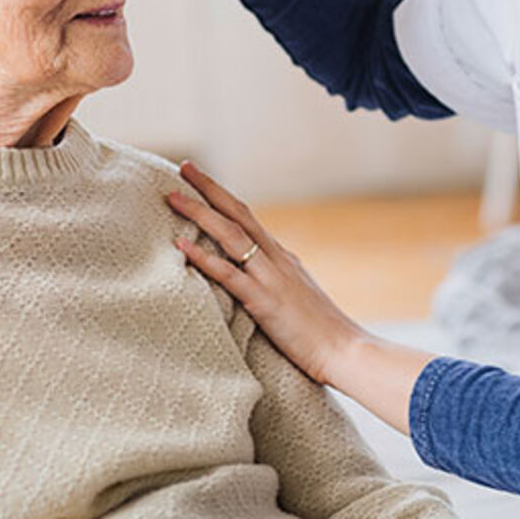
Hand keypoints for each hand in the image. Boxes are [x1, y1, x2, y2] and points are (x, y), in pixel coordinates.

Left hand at [166, 161, 365, 386]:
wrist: (347, 352)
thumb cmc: (322, 334)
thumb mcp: (298, 298)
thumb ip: (276, 285)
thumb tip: (253, 281)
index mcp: (282, 258)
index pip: (247, 218)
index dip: (222, 198)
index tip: (200, 179)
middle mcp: (276, 259)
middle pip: (238, 214)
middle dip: (209, 188)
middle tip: (184, 167)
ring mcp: (271, 277)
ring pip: (230, 235)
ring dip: (199, 212)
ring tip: (172, 197)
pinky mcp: (265, 301)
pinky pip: (229, 275)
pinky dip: (203, 257)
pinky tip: (181, 245)